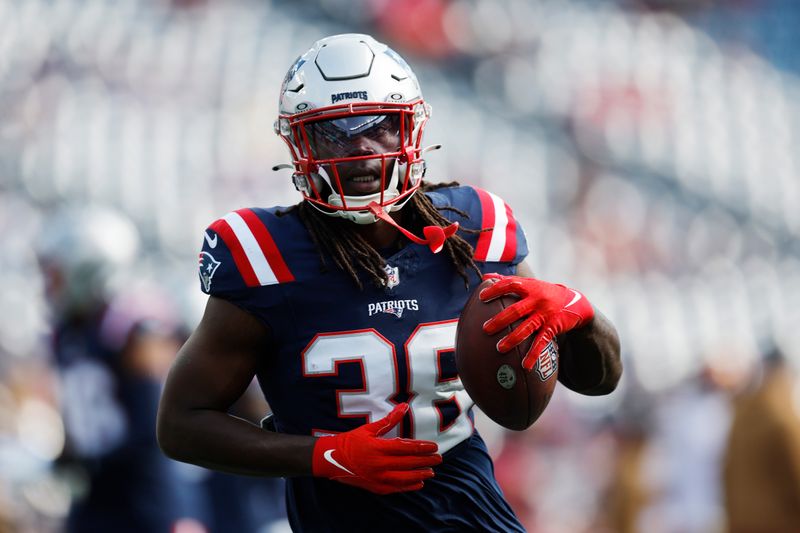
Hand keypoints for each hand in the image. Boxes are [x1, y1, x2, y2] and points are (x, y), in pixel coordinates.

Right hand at [311, 403, 441, 494]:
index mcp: (378, 448)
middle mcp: (379, 465)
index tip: (434, 447)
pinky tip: (419, 483)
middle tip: (439, 458)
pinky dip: (409, 486)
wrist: (331, 460)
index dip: (422, 447)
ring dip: (420, 475)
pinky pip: (396, 488)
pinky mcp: (375, 487)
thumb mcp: (369, 429)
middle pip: (408, 463)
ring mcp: (377, 478)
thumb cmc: (351, 441)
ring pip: (404, 478)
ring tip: (431, 472)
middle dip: (425, 461)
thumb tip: (404, 406)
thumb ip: (389, 420)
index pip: (406, 448)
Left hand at [480, 274, 594, 370]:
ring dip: (513, 339)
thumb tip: (486, 277)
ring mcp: (545, 314)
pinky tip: (524, 365)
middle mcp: (537, 299)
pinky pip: (541, 342)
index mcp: (530, 287)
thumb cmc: (545, 293)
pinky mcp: (552, 327)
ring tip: (499, 348)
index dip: (496, 289)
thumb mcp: (530, 284)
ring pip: (527, 327)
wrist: (575, 303)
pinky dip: (533, 354)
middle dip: (500, 320)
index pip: (510, 284)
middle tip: (485, 329)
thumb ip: (509, 281)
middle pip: (516, 310)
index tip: (481, 297)